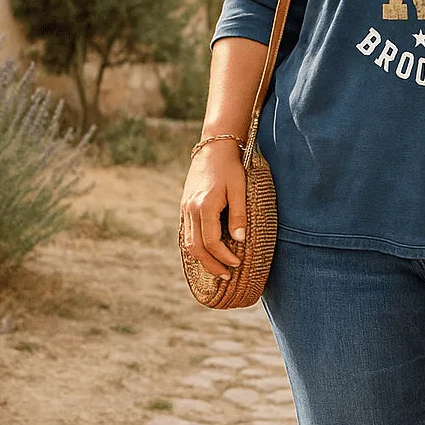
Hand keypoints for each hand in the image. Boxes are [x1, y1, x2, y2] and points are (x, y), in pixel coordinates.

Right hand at [179, 144, 246, 279]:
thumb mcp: (239, 189)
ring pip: (188, 242)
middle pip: (196, 247)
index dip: (223, 256)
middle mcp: (190, 209)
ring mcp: (185, 208)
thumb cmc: (231, 168)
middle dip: (211, 264)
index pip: (211, 242)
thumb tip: (240, 240)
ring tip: (217, 268)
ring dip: (202, 259)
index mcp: (204, 206)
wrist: (213, 148)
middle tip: (226, 276)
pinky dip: (195, 247)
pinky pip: (186, 233)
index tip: (237, 263)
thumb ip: (239, 215)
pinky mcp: (184, 207)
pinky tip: (207, 253)